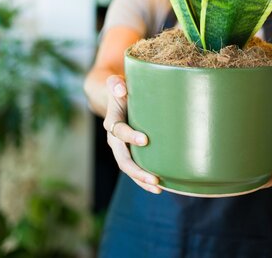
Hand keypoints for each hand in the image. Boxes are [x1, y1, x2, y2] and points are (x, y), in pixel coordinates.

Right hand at [103, 75, 161, 193]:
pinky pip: (134, 170)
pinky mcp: (130, 153)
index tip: (145, 140)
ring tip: (159, 188)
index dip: (130, 136)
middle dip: (137, 170)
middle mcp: (114, 139)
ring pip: (128, 168)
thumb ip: (116, 84)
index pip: (118, 131)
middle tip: (155, 178)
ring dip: (142, 180)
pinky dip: (144, 180)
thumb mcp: (117, 83)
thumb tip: (121, 88)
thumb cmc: (122, 89)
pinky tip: (160, 187)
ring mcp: (121, 148)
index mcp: (112, 121)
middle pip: (122, 158)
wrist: (116, 97)